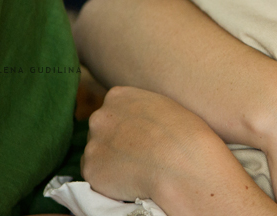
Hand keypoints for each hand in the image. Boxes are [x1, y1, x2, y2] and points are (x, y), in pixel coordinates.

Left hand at [82, 87, 276, 214]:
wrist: (183, 164)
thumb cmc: (186, 133)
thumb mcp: (166, 105)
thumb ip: (143, 109)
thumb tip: (137, 123)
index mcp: (119, 95)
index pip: (115, 108)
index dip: (129, 123)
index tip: (143, 134)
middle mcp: (100, 116)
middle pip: (103, 129)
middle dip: (116, 141)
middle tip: (140, 153)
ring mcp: (93, 144)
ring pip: (98, 154)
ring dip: (112, 161)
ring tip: (140, 168)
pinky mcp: (91, 171)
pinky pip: (97, 177)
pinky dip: (110, 181)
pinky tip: (132, 180)